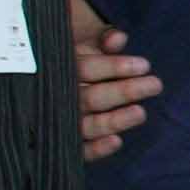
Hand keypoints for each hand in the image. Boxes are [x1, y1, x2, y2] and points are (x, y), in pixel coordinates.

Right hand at [68, 0, 159, 159]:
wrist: (34, 84)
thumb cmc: (70, 58)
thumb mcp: (81, 40)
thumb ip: (100, 39)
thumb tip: (118, 39)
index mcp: (59, 67)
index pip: (86, 68)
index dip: (114, 66)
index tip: (144, 65)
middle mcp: (57, 96)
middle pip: (91, 97)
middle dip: (124, 91)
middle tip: (155, 85)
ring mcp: (59, 121)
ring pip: (87, 125)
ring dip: (115, 121)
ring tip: (140, 113)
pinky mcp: (66, 143)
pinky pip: (79, 150)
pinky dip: (96, 149)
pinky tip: (117, 142)